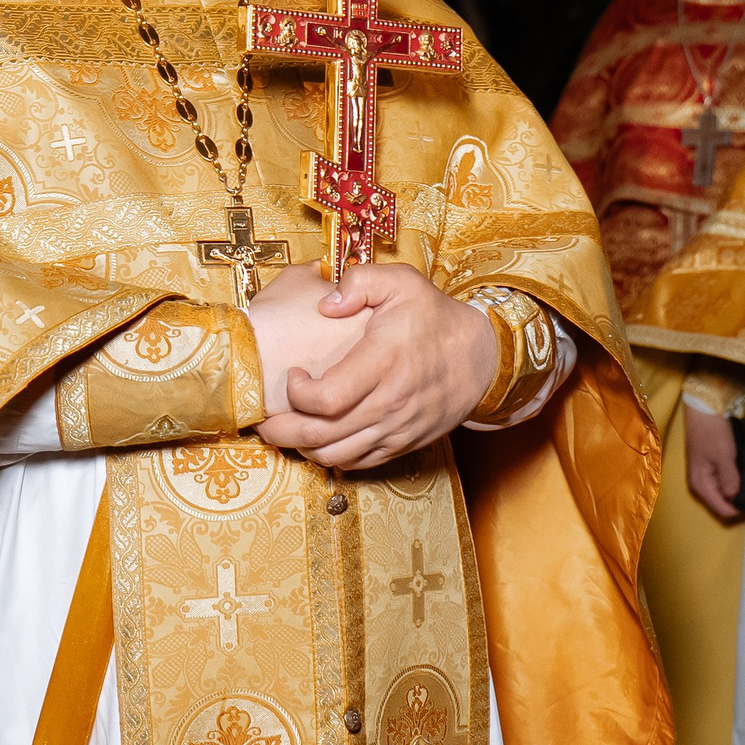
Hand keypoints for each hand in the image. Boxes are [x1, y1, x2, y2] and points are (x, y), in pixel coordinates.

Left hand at [255, 262, 492, 470]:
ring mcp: (395, 428)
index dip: (297, 395)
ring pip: (336, 456)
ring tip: (285, 430)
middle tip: (265, 419)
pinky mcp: (401, 444)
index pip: (326, 399)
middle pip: (321, 436)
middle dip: (283, 431)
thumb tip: (326, 304)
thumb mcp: (402, 281)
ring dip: (302, 448)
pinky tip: (316, 440)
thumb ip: (360, 281)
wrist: (479, 356)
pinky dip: (330, 458)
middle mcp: (388, 403)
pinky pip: (358, 463)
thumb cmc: (433, 318)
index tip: (294, 375)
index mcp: (382, 363)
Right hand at [683, 404, 743, 521]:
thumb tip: (736, 499)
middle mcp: (703, 484)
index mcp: (700, 484)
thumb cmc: (711, 431)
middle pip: (725, 503)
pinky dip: (739, 480)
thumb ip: (729, 479)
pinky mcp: (714, 468)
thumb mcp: (723, 455)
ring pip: (728, 493)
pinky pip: (728, 482)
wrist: (704, 409)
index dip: (740, 510)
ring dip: (741, 489)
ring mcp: (708, 476)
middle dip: (741, 500)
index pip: (723, 510)